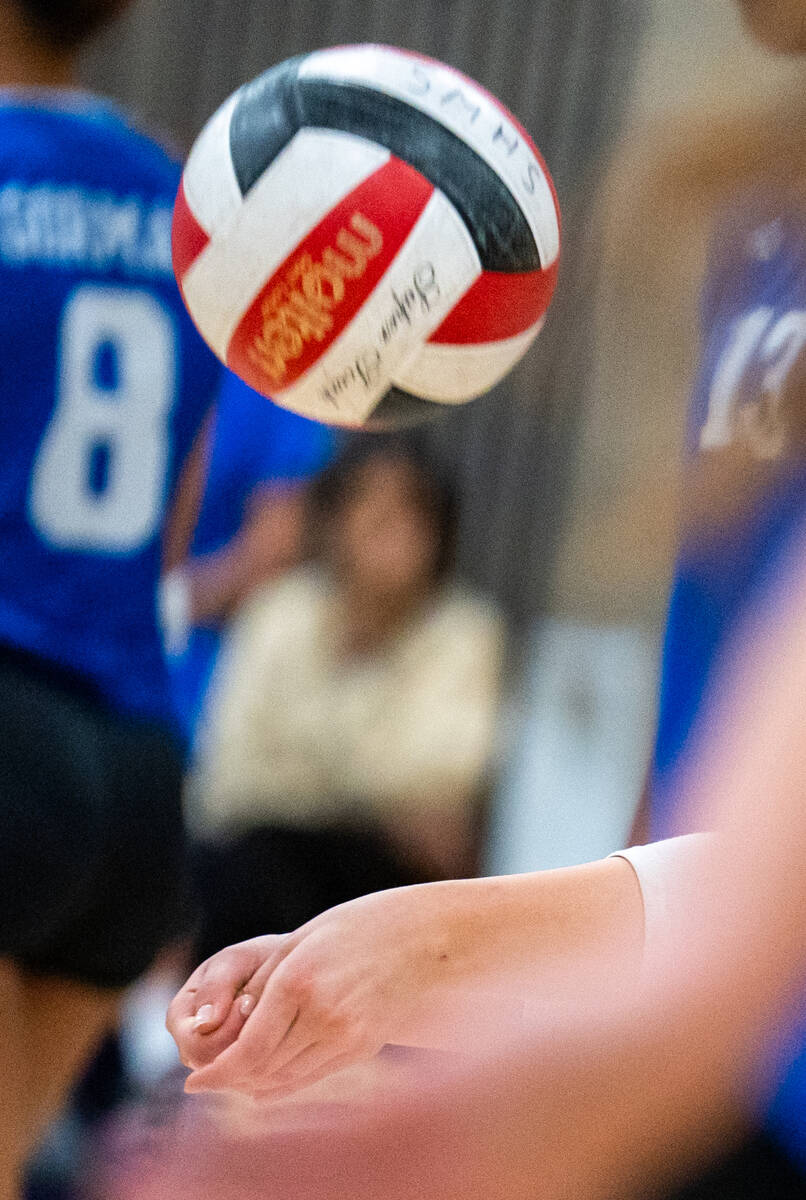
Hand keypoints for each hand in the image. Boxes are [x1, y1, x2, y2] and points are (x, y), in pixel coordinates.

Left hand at [176, 881, 489, 1099]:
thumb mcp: (304, 940)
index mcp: (300, 980)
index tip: (194, 1081)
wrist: (428, 938)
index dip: (217, 1073)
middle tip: (206, 1078)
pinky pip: (314, 1075)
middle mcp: (323, 1014)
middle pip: (264, 1069)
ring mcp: (348, 1035)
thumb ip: (265, 980)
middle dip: (231, 1078)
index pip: (248, 1049)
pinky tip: (269, 1080)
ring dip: (256, 1083)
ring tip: (233, 1078)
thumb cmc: (360, 927)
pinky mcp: (364, 1047)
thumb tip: (227, 1022)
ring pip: (288, 1077)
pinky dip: (286, 1083)